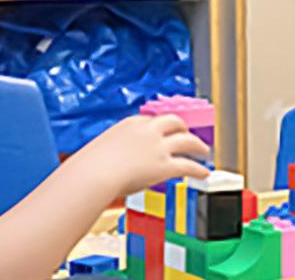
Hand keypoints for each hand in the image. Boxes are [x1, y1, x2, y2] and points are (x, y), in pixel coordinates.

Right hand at [76, 114, 210, 198]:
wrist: (93, 175)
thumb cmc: (90, 167)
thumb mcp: (101, 151)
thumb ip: (112, 154)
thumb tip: (111, 166)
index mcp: (131, 124)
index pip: (152, 119)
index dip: (162, 125)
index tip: (166, 129)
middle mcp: (148, 131)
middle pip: (174, 122)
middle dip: (183, 128)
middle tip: (188, 134)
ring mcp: (158, 147)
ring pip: (188, 140)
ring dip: (198, 145)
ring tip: (204, 151)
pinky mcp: (164, 166)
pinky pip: (188, 165)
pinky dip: (198, 169)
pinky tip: (204, 173)